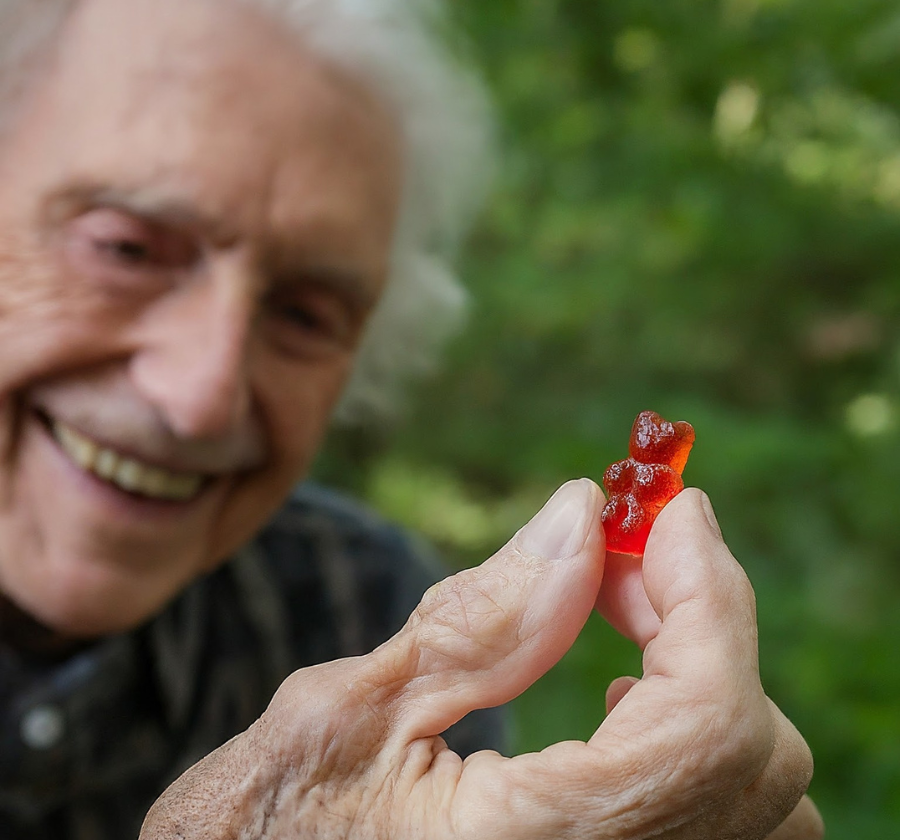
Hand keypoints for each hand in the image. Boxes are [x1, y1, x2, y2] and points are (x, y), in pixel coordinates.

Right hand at [141, 481, 822, 838]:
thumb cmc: (262, 832)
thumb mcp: (348, 714)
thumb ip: (480, 618)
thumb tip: (581, 514)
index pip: (708, 726)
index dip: (710, 596)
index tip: (671, 507)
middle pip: (753, 755)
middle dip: (698, 617)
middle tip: (616, 550)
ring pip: (755, 792)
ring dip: (703, 671)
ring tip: (615, 611)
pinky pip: (716, 815)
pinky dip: (692, 728)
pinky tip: (616, 693)